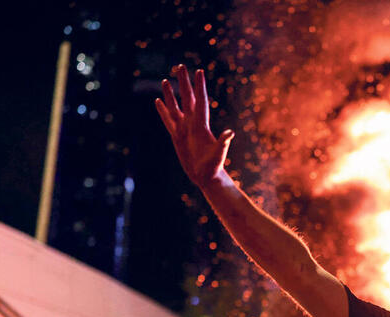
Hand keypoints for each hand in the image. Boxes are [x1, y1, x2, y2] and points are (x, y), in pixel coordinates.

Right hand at [155, 64, 234, 190]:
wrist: (206, 177)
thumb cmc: (214, 166)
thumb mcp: (219, 154)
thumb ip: (223, 143)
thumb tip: (230, 133)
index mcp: (202, 124)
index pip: (200, 100)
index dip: (199, 86)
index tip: (198, 71)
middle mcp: (193, 123)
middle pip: (187, 98)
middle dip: (184, 82)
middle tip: (181, 66)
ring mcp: (184, 129)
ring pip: (176, 106)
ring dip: (171, 94)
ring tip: (165, 80)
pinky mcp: (177, 136)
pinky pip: (168, 120)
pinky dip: (163, 110)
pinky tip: (158, 101)